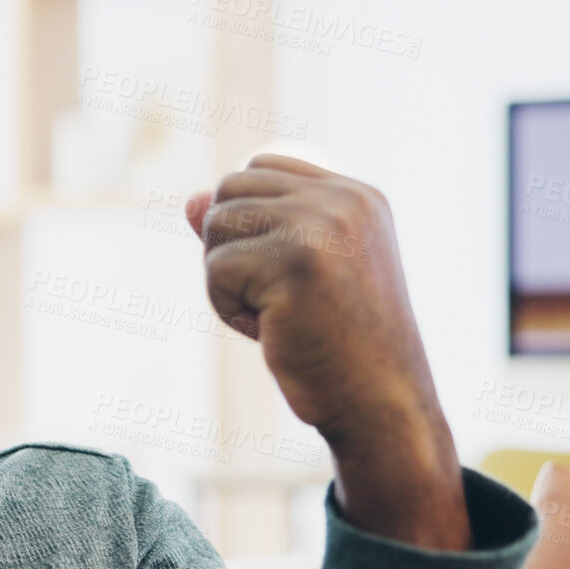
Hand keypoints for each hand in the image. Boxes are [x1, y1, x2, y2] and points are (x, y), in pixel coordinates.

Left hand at [184, 153, 467, 549]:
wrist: (378, 402)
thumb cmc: (337, 343)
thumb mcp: (294, 274)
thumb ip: (250, 230)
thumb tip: (191, 199)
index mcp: (357, 195)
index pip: (262, 166)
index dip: (245, 218)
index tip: (277, 269)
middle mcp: (344, 200)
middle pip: (231, 189)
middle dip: (229, 246)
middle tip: (271, 297)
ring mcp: (322, 226)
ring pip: (217, 226)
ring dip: (228, 280)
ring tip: (276, 315)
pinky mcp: (296, 261)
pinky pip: (217, 269)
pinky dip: (229, 309)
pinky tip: (272, 332)